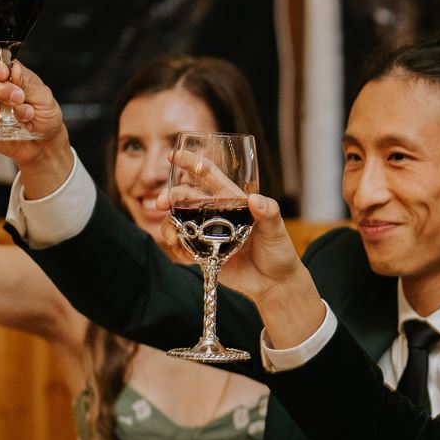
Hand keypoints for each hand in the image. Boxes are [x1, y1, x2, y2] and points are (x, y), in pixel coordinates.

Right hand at [0, 52, 70, 174]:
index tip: (3, 74)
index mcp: (9, 74)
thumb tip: (12, 70)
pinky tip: (7, 124)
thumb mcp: (43, 97)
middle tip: (17, 98)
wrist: (44, 144)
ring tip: (23, 116)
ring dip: (0, 107)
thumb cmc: (45, 116)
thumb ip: (26, 84)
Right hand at [151, 179, 322, 338]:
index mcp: (231, 201)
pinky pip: (183, 247)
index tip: (173, 156)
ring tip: (173, 236)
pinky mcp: (203, 254)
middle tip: (160, 203)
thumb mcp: (277, 230)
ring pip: (179, 222)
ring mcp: (207, 233)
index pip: (208, 175)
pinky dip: (178, 248)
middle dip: (170, 196)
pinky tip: (184, 254)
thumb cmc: (279, 252)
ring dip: (169, 225)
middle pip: (186, 198)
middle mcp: (216, 214)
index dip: (191, 163)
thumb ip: (269, 213)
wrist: (273, 284)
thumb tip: (256, 200)